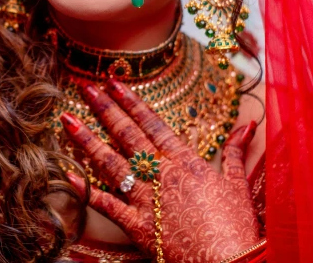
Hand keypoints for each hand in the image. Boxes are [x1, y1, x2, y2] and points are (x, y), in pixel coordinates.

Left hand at [60, 79, 258, 261]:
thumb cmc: (236, 228)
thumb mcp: (238, 184)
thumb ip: (236, 152)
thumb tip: (246, 125)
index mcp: (185, 162)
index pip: (152, 124)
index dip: (131, 102)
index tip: (114, 84)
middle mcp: (161, 174)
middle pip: (127, 135)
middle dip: (105, 110)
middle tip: (86, 89)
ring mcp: (145, 199)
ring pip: (110, 163)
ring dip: (87, 140)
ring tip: (68, 120)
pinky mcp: (136, 225)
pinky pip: (105, 204)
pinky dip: (85, 189)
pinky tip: (66, 173)